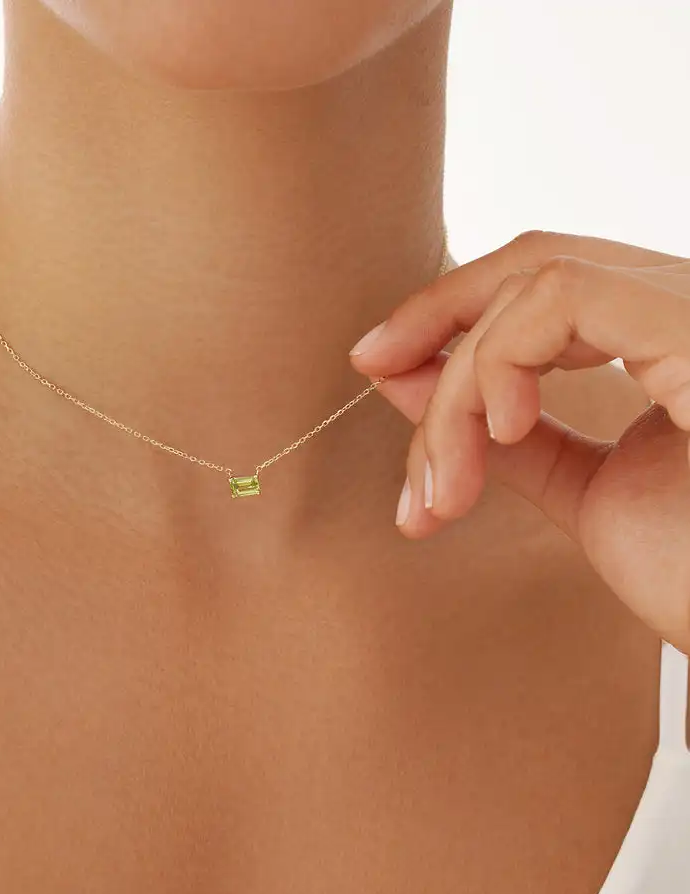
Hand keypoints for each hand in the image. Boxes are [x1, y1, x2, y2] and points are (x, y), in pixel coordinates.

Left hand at [349, 230, 689, 653]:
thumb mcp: (589, 493)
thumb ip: (509, 434)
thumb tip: (404, 373)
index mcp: (678, 341)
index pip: (551, 282)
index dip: (454, 308)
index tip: (380, 359)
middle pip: (535, 263)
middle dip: (436, 318)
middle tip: (372, 367)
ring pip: (535, 284)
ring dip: (461, 384)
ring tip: (447, 484)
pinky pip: (565, 298)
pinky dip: (501, 360)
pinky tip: (500, 430)